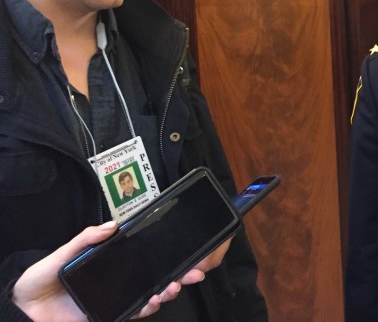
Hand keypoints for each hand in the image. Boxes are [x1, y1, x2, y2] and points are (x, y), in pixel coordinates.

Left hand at [12, 222, 184, 320]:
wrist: (24, 308)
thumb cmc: (41, 279)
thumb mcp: (63, 253)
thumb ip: (85, 239)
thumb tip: (111, 225)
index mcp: (112, 262)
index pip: (145, 257)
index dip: (167, 254)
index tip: (186, 250)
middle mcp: (119, 280)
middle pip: (156, 276)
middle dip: (180, 275)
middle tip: (194, 272)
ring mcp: (116, 298)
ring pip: (151, 295)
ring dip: (167, 291)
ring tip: (173, 286)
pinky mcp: (109, 315)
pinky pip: (133, 312)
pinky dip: (147, 307)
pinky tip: (154, 300)